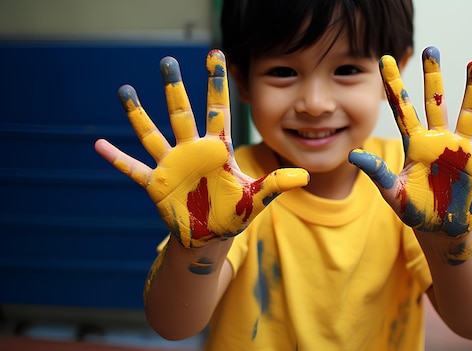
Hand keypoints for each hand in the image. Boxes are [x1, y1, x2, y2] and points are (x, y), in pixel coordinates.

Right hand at [95, 50, 308, 247]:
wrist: (210, 237)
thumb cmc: (233, 214)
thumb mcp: (255, 199)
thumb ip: (276, 185)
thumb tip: (304, 177)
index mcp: (217, 149)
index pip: (218, 109)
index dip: (216, 83)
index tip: (215, 54)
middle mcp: (192, 150)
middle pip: (181, 113)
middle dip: (174, 88)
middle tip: (167, 62)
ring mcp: (171, 165)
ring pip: (152, 134)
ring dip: (139, 115)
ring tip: (126, 90)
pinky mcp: (156, 184)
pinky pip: (133, 169)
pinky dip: (117, 159)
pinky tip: (98, 145)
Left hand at [349, 47, 471, 236]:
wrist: (442, 230)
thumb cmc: (416, 211)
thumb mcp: (394, 193)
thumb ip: (377, 173)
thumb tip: (353, 155)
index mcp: (416, 145)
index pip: (403, 109)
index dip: (394, 86)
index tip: (384, 60)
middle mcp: (438, 140)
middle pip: (435, 102)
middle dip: (433, 76)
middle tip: (431, 49)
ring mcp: (460, 149)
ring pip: (467, 113)